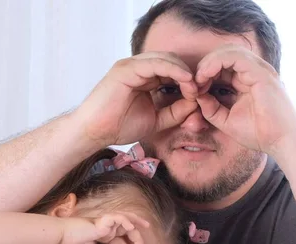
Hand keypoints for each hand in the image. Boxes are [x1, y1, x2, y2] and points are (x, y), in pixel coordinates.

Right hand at [61, 212, 149, 243]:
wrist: (62, 236)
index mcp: (103, 234)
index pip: (120, 242)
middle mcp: (107, 227)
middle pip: (127, 230)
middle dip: (137, 238)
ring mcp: (106, 222)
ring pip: (127, 220)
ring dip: (136, 227)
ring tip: (145, 231)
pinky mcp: (103, 220)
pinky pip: (119, 217)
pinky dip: (126, 220)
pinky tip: (131, 227)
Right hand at [74, 52, 199, 146]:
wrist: (95, 132)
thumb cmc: (119, 126)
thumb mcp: (157, 120)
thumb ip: (175, 112)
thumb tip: (196, 104)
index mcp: (144, 77)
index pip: (173, 70)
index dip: (189, 81)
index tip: (201, 96)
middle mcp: (138, 68)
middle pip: (172, 61)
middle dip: (189, 74)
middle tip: (200, 91)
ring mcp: (131, 66)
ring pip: (166, 59)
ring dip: (184, 72)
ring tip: (194, 87)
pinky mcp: (127, 68)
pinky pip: (155, 63)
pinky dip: (173, 69)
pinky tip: (186, 80)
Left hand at [194, 44, 295, 154]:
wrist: (282, 143)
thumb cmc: (259, 134)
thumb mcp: (227, 121)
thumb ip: (211, 109)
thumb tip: (197, 96)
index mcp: (248, 80)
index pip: (223, 66)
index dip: (205, 74)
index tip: (193, 90)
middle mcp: (255, 71)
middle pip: (224, 55)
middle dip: (205, 66)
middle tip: (193, 84)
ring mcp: (260, 70)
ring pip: (228, 51)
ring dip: (208, 63)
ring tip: (198, 79)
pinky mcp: (261, 73)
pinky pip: (235, 57)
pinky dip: (216, 63)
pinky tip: (205, 77)